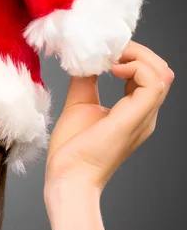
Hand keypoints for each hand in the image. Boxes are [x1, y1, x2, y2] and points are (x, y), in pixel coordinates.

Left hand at [44, 40, 174, 196]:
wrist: (67, 178)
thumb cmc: (71, 150)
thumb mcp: (79, 105)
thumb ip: (86, 82)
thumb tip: (86, 59)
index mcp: (134, 112)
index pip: (147, 75)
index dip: (130, 57)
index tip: (103, 53)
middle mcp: (145, 115)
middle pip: (160, 71)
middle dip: (136, 53)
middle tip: (108, 51)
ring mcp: (143, 117)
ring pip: (162, 73)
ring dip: (137, 56)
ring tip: (110, 58)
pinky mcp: (135, 119)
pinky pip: (153, 83)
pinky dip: (136, 67)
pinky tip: (112, 69)